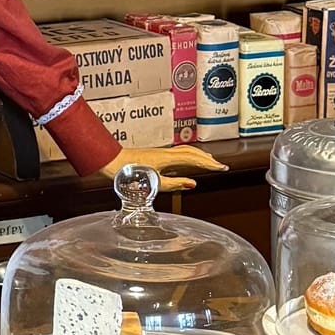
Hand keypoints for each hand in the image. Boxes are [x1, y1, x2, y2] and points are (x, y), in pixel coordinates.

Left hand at [103, 144, 225, 177]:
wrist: (112, 162)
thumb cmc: (130, 173)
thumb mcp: (154, 184)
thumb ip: (174, 184)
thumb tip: (193, 183)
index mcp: (167, 158)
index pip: (194, 159)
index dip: (210, 164)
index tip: (222, 168)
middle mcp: (166, 152)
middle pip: (192, 152)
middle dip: (208, 158)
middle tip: (220, 166)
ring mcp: (162, 152)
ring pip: (186, 150)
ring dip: (199, 155)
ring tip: (209, 161)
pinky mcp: (157, 154)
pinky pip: (178, 152)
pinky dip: (189, 155)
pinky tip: (189, 160)